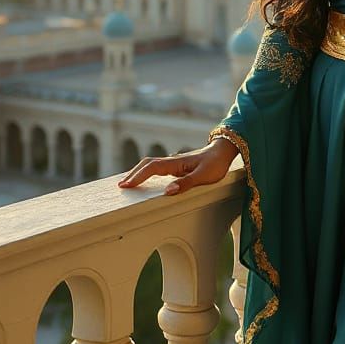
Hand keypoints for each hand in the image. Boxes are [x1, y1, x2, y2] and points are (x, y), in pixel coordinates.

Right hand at [117, 138, 238, 195]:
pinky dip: (146, 172)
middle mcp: (172, 161)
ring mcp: (174, 163)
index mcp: (176, 163)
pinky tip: (145, 179)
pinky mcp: (177, 165)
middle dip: (133, 174)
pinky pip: (157, 167)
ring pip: (151, 165)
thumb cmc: (215, 164)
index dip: (138, 176)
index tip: (126, 186)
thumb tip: (167, 191)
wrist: (223, 152)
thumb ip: (186, 183)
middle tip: (121, 187)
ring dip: (138, 172)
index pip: (151, 168)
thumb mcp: (204, 176)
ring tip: (127, 183)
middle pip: (147, 164)